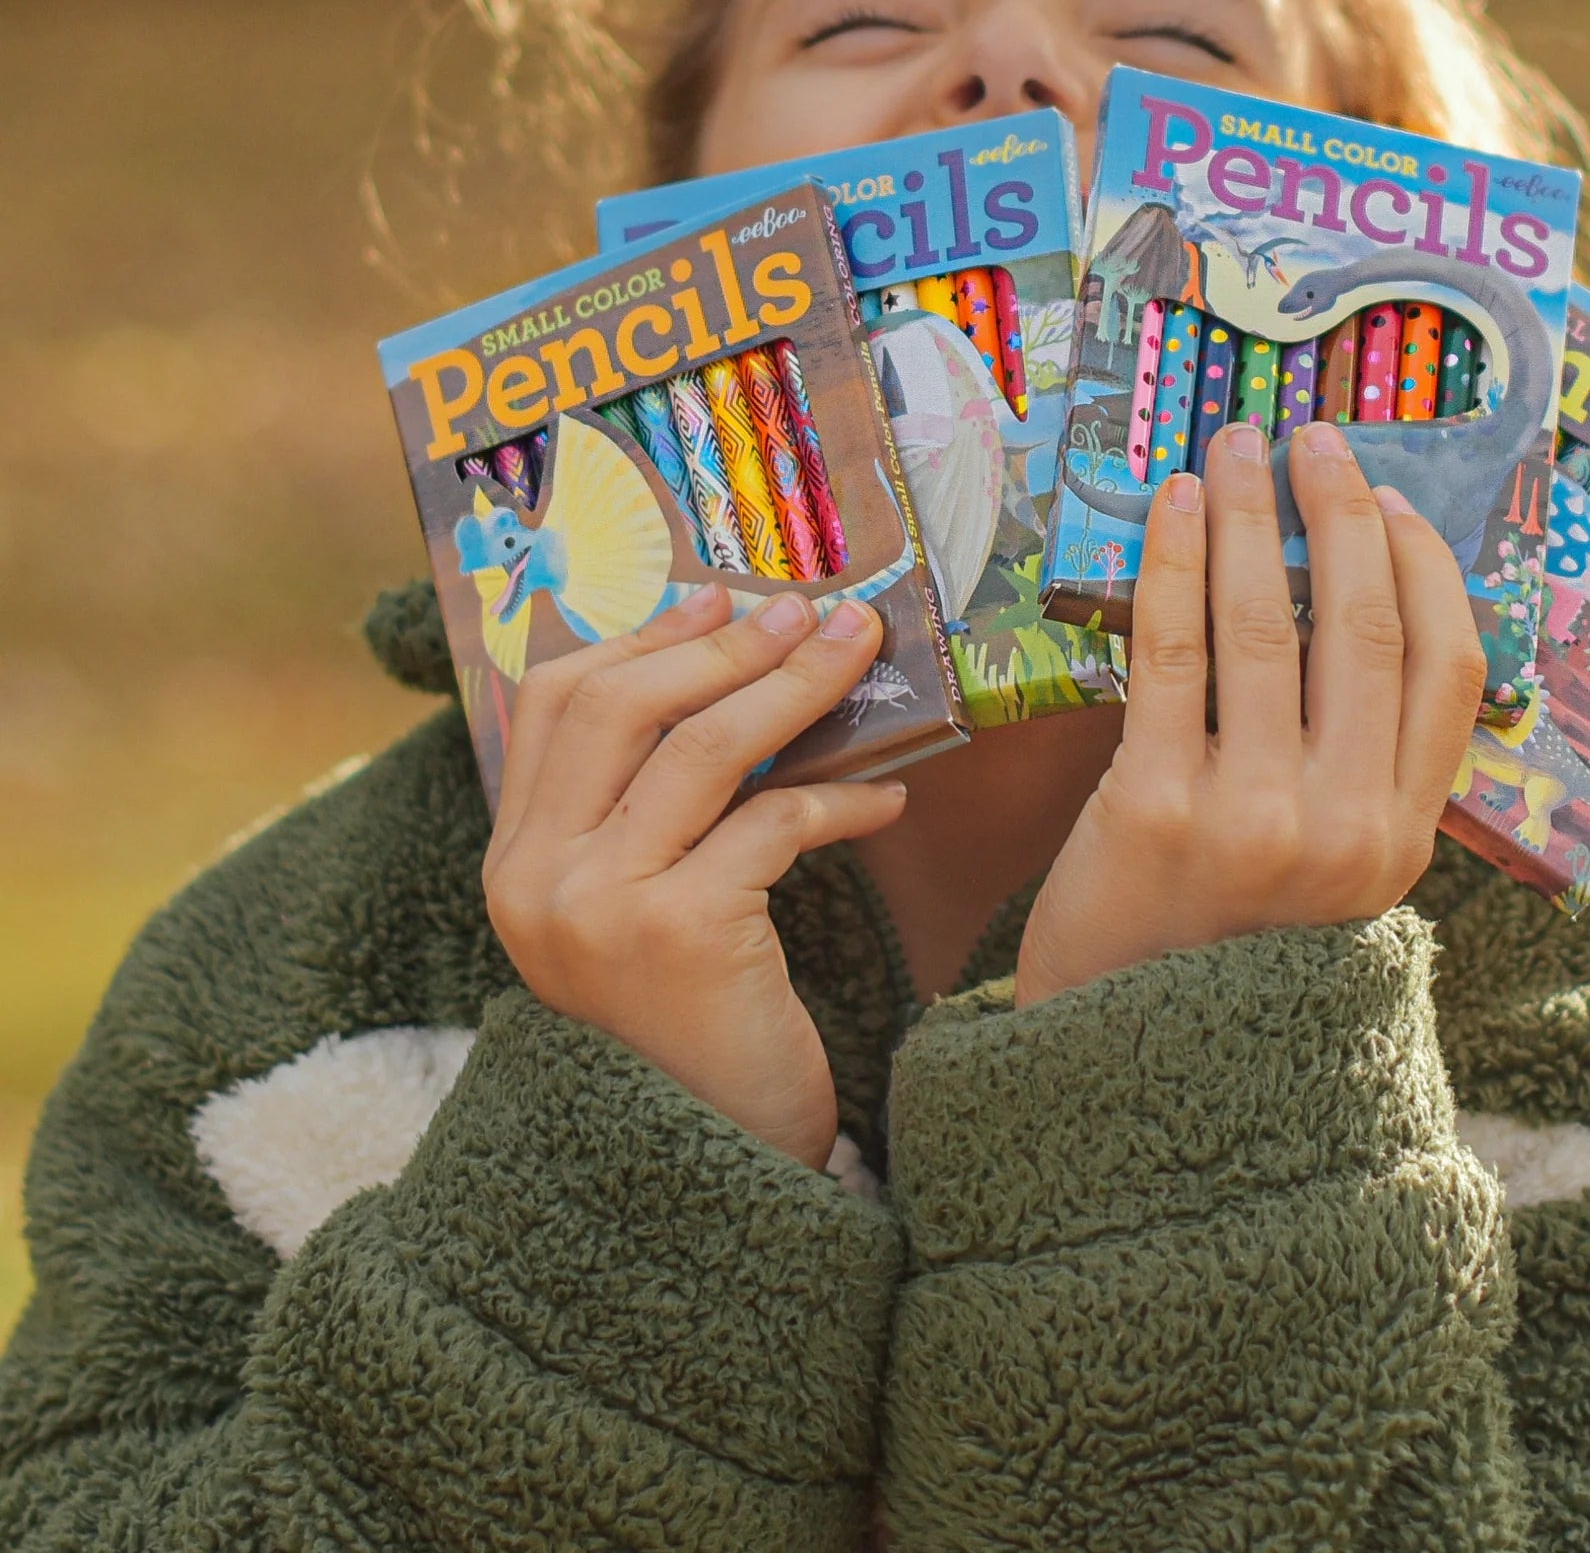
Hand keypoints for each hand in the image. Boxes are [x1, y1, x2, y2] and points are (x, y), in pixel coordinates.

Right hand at [482, 585, 907, 1169]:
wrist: (708, 1176)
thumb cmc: (692, 1032)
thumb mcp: (642, 913)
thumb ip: (652, 815)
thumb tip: (738, 676)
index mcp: (516, 861)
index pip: (558, 703)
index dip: (644, 637)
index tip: (721, 599)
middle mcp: (535, 878)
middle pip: (624, 705)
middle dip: (726, 642)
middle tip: (811, 612)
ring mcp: (598, 905)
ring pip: (700, 747)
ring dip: (793, 687)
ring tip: (859, 653)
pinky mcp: (679, 935)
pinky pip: (772, 821)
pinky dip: (840, 797)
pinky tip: (888, 795)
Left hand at [1014, 421, 1485, 1006]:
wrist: (1120, 1063)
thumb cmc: (1220, 950)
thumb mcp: (1325, 882)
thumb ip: (1353, 773)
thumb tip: (1349, 610)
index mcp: (1403, 840)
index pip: (1451, 672)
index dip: (1426, 568)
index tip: (1391, 500)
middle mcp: (1346, 827)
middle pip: (1365, 629)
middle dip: (1340, 513)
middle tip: (1313, 438)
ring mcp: (1253, 818)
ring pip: (1267, 623)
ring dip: (1252, 515)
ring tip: (1233, 448)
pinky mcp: (1153, 809)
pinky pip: (1170, 652)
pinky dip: (1175, 563)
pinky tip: (1172, 507)